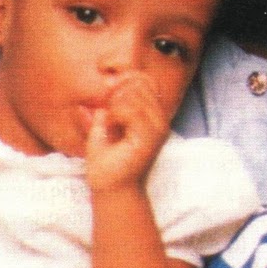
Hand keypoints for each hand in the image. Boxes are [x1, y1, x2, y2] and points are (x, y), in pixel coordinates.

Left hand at [83, 74, 169, 194]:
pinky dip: (115, 114)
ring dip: (115, 104)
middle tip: (106, 113)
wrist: (110, 187)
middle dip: (117, 92)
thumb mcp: (106, 124)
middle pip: (141, 84)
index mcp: (153, 116)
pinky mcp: (149, 139)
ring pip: (135, 96)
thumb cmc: (108, 159)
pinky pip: (131, 111)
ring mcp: (157, 130)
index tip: (107, 98)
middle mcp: (160, 121)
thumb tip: (108, 83)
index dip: (125, 80)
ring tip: (108, 121)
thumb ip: (109, 104)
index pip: (146, 82)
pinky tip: (110, 125)